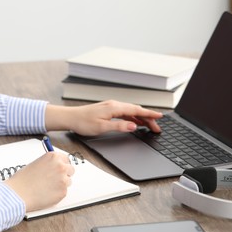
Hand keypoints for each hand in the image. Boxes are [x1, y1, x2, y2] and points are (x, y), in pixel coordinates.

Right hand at [5, 152, 74, 211]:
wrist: (18, 194)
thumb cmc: (23, 180)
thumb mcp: (36, 164)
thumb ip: (49, 164)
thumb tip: (55, 167)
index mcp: (53, 157)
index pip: (66, 159)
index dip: (63, 164)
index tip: (61, 168)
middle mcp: (60, 166)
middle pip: (71, 169)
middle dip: (65, 174)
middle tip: (56, 179)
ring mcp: (63, 179)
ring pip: (68, 181)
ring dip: (61, 184)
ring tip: (47, 187)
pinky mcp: (63, 191)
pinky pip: (63, 192)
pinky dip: (57, 194)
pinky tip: (46, 194)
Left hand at [45, 100, 162, 135]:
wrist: (71, 117)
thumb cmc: (83, 122)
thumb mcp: (102, 127)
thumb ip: (119, 126)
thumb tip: (134, 126)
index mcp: (114, 108)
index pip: (136, 110)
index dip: (149, 114)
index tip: (159, 117)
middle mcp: (114, 105)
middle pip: (136, 110)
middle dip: (148, 118)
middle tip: (157, 127)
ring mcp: (111, 106)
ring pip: (131, 111)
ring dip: (141, 118)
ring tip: (149, 126)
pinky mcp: (108, 110)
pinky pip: (125, 113)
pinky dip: (132, 118)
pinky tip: (135, 123)